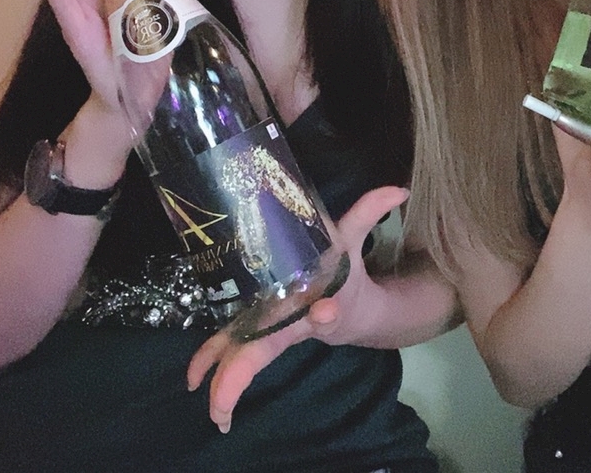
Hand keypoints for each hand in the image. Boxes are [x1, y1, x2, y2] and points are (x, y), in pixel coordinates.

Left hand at [186, 186, 407, 432]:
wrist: (350, 313)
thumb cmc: (346, 275)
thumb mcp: (356, 240)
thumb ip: (370, 212)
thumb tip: (398, 190)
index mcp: (320, 302)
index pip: (323, 311)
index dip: (324, 314)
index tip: (326, 311)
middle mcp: (294, 324)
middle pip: (269, 348)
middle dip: (245, 369)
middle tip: (223, 401)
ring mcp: (274, 333)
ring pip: (246, 356)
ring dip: (223, 375)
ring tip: (196, 388)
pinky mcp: (258, 332)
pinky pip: (234, 348)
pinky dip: (213, 360)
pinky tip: (192, 378)